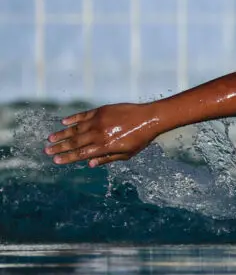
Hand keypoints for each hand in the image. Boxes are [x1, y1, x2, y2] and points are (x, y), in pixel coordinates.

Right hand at [44, 103, 162, 167]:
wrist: (148, 118)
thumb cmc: (140, 139)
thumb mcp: (127, 153)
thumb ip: (107, 158)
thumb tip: (90, 164)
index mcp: (105, 146)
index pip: (82, 154)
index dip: (68, 157)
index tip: (56, 160)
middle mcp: (99, 134)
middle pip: (75, 142)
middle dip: (60, 147)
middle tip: (47, 150)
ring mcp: (98, 121)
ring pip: (76, 129)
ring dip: (62, 134)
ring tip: (51, 138)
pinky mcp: (100, 111)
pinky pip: (83, 115)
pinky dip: (72, 119)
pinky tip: (64, 122)